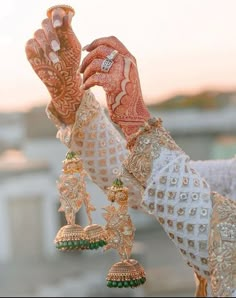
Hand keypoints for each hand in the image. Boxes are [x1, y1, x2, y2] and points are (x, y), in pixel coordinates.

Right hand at [25, 6, 83, 124]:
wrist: (65, 80)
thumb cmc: (72, 63)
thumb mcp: (73, 47)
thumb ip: (70, 32)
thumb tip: (68, 15)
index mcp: (60, 29)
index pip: (56, 14)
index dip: (56, 16)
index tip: (59, 25)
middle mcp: (48, 32)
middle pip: (45, 23)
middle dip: (51, 34)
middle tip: (57, 47)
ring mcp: (39, 40)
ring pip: (38, 33)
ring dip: (47, 46)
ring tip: (55, 59)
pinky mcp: (31, 50)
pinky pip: (31, 43)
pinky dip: (39, 50)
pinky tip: (47, 59)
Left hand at [80, 36, 149, 137]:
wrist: (132, 115)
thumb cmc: (126, 96)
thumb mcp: (126, 75)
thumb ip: (116, 63)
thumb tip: (95, 53)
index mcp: (130, 58)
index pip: (112, 40)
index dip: (96, 41)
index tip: (86, 49)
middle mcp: (127, 62)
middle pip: (100, 50)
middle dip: (86, 59)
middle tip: (81, 70)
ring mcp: (121, 73)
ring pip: (95, 63)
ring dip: (85, 72)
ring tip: (83, 80)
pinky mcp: (114, 84)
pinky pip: (94, 78)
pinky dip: (86, 83)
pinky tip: (84, 88)